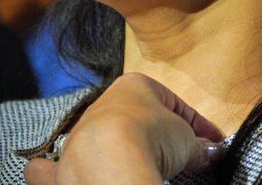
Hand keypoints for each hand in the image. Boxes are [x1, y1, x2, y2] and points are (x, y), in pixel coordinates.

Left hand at [24, 73, 224, 184]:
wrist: (110, 162)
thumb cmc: (151, 136)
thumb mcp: (187, 140)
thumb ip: (199, 145)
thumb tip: (212, 152)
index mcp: (133, 86)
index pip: (173, 103)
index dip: (197, 125)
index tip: (213, 144)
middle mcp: (101, 106)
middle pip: (137, 120)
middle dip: (160, 138)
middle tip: (184, 159)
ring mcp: (80, 135)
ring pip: (98, 139)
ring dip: (115, 150)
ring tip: (139, 167)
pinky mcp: (63, 167)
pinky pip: (49, 170)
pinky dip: (51, 173)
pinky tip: (61, 174)